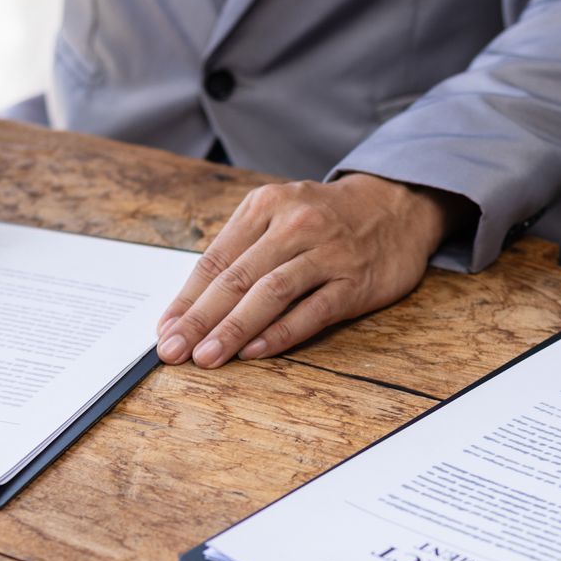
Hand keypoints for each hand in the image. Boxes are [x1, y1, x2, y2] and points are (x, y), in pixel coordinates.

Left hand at [155, 173, 467, 367]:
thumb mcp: (279, 215)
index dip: (187, 299)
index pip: (216, 260)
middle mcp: (294, 225)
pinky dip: (282, 332)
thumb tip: (194, 304)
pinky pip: (314, 310)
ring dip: (234, 328)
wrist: (396, 205)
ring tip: (208, 356)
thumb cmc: (327, 218)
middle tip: (175, 350)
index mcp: (265, 206)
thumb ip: (242, 252)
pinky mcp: (355, 281)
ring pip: (271, 293)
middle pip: (237, 277)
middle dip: (200, 319)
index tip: (165, 330)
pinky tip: (256, 351)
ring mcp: (327, 253)